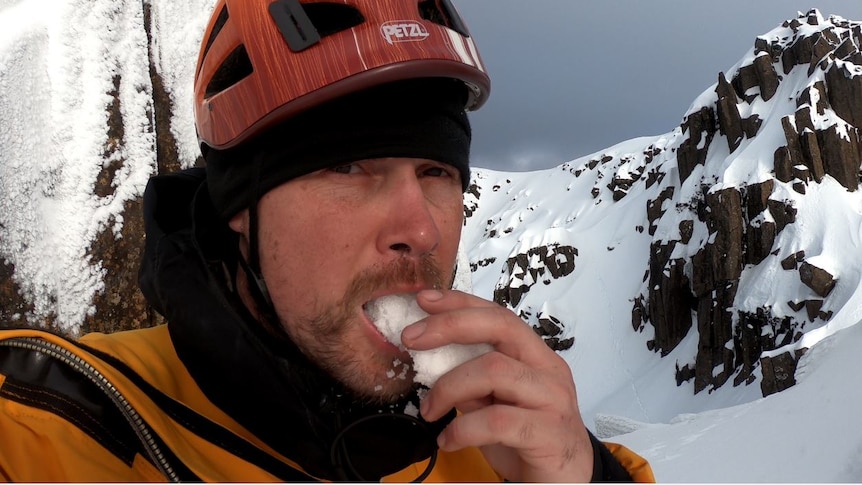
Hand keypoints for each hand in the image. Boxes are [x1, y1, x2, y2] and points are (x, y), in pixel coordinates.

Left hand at [401, 289, 593, 481]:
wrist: (568, 481)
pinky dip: (463, 429)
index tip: (424, 299)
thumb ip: (472, 379)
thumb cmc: (529, 438)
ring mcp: (552, 399)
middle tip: (411, 339)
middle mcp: (548, 369)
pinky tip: (448, 440)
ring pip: (494, 370)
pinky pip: (498, 421)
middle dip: (450, 326)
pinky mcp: (549, 433)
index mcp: (534, 355)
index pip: (497, 315)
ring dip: (449, 387)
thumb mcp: (494, 401)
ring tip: (429, 409)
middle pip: (501, 327)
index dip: (460, 303)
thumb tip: (431, 358)